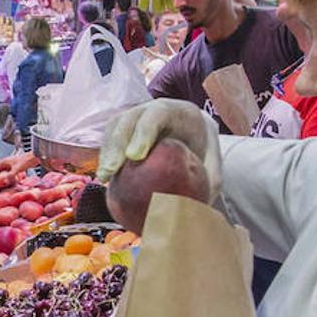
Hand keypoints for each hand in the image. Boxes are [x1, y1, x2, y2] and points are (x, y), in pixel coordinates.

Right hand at [96, 99, 221, 198]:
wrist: (193, 138)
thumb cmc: (204, 153)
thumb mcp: (212, 166)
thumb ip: (208, 181)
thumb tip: (199, 207)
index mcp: (178, 111)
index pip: (157, 114)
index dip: (144, 132)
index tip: (135, 157)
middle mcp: (152, 109)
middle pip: (129, 119)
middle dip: (118, 144)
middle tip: (113, 170)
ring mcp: (135, 117)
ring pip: (115, 127)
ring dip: (107, 151)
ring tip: (105, 177)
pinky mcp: (123, 129)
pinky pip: (109, 138)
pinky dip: (105, 156)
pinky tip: (105, 179)